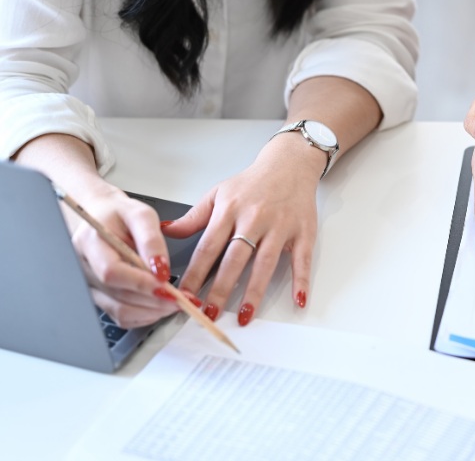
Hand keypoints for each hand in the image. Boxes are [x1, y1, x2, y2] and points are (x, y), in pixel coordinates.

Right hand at [71, 186, 179, 327]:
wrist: (103, 217)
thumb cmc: (121, 214)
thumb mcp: (141, 214)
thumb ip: (151, 240)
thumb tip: (161, 269)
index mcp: (90, 243)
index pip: (112, 272)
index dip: (141, 283)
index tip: (167, 286)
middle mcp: (86, 268)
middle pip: (118, 295)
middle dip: (153, 300)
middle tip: (182, 299)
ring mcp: (90, 285)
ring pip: (120, 310)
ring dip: (152, 311)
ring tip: (176, 302)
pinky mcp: (100, 297)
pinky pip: (121, 315)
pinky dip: (144, 315)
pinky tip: (160, 305)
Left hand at [164, 134, 324, 325]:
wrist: (289, 164)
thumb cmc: (253, 182)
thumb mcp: (219, 193)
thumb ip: (194, 217)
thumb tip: (165, 231)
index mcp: (230, 210)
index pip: (208, 247)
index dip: (196, 274)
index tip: (185, 295)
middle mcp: (254, 219)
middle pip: (235, 259)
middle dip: (221, 289)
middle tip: (209, 314)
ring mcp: (280, 226)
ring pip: (265, 263)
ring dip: (254, 291)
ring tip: (243, 316)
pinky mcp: (303, 232)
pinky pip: (302, 260)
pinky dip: (301, 281)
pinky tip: (297, 301)